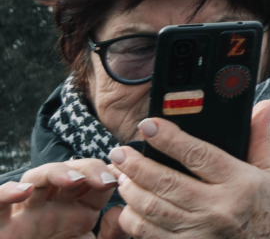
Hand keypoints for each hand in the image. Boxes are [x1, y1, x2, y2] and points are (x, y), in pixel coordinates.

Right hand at [0, 160, 119, 238]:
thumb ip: (112, 235)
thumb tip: (120, 211)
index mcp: (76, 211)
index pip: (94, 182)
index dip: (109, 173)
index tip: (125, 175)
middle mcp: (51, 207)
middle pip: (68, 172)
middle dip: (89, 169)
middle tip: (107, 180)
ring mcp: (25, 213)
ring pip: (36, 178)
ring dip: (55, 172)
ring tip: (75, 180)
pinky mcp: (1, 225)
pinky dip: (8, 192)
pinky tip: (25, 191)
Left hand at [108, 103, 269, 238]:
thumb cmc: (264, 209)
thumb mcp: (269, 172)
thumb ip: (259, 138)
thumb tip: (264, 105)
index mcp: (238, 182)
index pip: (199, 155)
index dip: (170, 139)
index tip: (149, 125)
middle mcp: (216, 207)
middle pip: (167, 182)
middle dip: (137, 165)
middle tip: (120, 152)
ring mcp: (197, 231)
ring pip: (152, 208)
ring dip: (130, 189)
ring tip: (121, 175)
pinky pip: (146, 233)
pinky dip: (131, 218)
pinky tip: (127, 205)